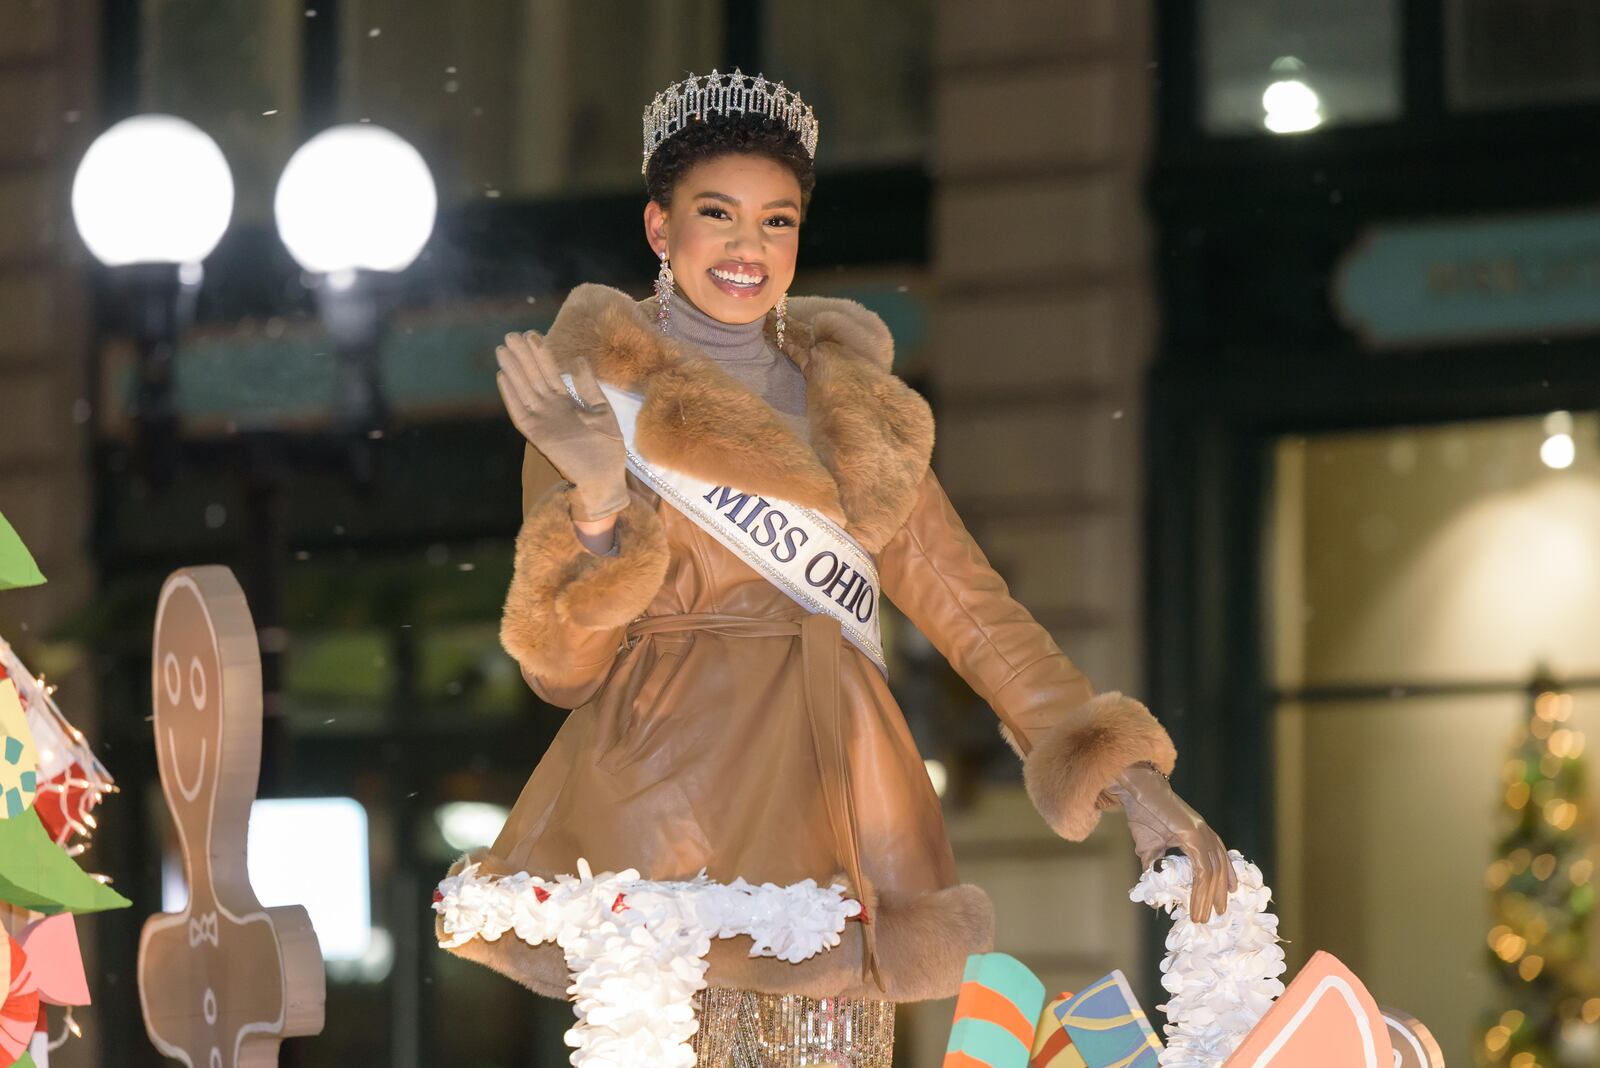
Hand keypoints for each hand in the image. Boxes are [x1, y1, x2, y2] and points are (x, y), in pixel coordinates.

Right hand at [495, 330, 628, 520]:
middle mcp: (551, 410)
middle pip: (533, 378)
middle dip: (522, 356)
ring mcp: (542, 422)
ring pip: (524, 390)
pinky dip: (510, 396)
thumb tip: (577, 359)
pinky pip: (520, 412)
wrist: (605, 478)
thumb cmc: (607, 448)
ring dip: (513, 370)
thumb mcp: (601, 410)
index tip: (532, 334)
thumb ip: (588, 386)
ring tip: (503, 349)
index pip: (550, 373)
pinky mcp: (537, 435)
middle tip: (511, 334)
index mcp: (567, 403)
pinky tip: (502, 377)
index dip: (541, 354)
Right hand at [1111, 764, 1235, 922]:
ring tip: (1200, 916)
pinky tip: (1196, 902)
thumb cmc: (1143, 814)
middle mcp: (1206, 834)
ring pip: (1212, 873)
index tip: (1220, 903)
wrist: (1136, 790)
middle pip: (1220, 870)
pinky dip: (1200, 888)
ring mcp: (1202, 833)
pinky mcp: (1193, 835)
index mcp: (1200, 834)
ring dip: (1207, 898)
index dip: (1221, 883)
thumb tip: (1155, 900)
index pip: (1218, 862)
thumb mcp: (1150, 849)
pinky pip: (1202, 868)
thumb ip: (1156, 871)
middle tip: (1213, 916)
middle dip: (1217, 896)